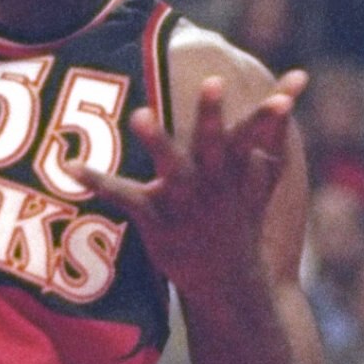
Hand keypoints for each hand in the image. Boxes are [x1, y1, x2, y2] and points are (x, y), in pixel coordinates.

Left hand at [62, 72, 303, 310]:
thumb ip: (272, 137)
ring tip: (139, 113)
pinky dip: (97, 182)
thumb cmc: (240, 220)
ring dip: (159, 142)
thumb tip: (289, 96)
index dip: (270, 112)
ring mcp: (186, 205)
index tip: (291, 85)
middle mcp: (214, 185)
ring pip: (174, 169)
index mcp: (237, 172)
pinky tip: (71, 167)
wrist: (227, 284)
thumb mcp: (261, 183)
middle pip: (215, 145)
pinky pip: (124, 198)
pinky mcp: (156, 222)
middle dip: (213, 115)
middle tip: (214, 80)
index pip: (256, 134)